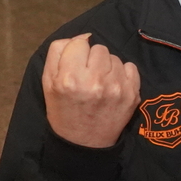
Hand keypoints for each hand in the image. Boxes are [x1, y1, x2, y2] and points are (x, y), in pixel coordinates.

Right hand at [42, 33, 140, 148]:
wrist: (84, 144)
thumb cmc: (63, 110)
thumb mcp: (48, 82)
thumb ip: (58, 51)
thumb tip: (84, 35)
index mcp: (70, 78)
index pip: (78, 43)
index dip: (76, 54)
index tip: (75, 68)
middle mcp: (95, 81)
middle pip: (99, 48)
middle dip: (92, 60)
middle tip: (87, 78)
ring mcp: (117, 88)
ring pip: (114, 57)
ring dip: (107, 67)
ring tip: (99, 85)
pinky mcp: (132, 94)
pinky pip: (130, 66)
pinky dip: (122, 74)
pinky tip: (112, 87)